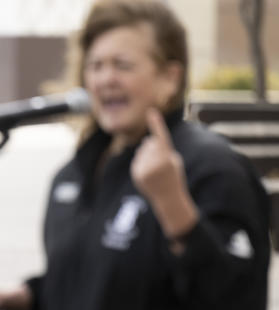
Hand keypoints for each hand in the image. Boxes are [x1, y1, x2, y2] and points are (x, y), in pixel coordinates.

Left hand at [131, 109, 197, 239]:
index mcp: (167, 159)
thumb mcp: (174, 160)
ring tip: (156, 170)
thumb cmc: (174, 176)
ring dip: (148, 155)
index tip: (151, 111)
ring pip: (142, 150)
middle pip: (150, 142)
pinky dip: (142, 162)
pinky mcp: (136, 173)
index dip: (156, 124)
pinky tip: (148, 173)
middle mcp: (154, 163)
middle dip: (155, 147)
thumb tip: (146, 141)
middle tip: (163, 163)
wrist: (167, 197)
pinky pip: (137, 159)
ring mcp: (143, 169)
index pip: (161, 137)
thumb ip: (162, 149)